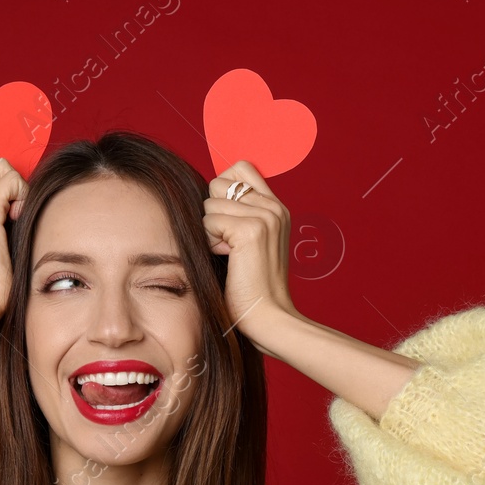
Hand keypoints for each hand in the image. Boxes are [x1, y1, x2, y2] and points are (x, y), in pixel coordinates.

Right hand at [0, 158, 28, 327]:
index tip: (15, 218)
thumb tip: (22, 213)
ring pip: (2, 167)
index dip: (7, 191)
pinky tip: (20, 221)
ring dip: (18, 188)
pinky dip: (23, 195)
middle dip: (13, 185)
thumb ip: (2, 229)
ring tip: (18, 219)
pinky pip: (11, 179)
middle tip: (18, 216)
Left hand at [201, 160, 297, 336]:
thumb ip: (239, 215)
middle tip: (229, 244)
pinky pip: (209, 222)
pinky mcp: (251, 230)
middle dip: (213, 214)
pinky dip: (211, 242)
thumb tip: (209, 194)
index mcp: (276, 207)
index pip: (240, 167)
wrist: (268, 317)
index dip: (223, 188)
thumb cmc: (252, 288)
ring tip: (230, 255)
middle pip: (218, 183)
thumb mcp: (250, 243)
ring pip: (210, 203)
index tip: (226, 222)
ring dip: (211, 232)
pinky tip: (228, 259)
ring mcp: (265, 216)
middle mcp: (274, 207)